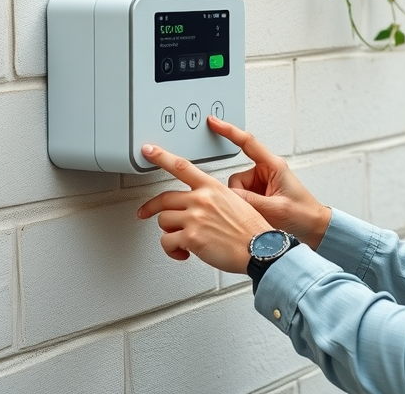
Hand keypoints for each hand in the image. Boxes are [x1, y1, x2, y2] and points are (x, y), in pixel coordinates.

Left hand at [135, 144, 270, 273]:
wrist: (259, 249)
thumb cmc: (250, 231)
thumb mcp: (235, 202)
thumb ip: (212, 200)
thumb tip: (194, 208)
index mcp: (212, 188)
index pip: (181, 166)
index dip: (161, 156)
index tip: (149, 151)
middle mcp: (201, 199)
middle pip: (164, 198)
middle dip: (150, 208)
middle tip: (145, 212)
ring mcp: (195, 218)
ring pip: (163, 221)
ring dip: (169, 233)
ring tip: (181, 240)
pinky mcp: (190, 238)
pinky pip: (167, 242)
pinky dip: (172, 250)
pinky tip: (183, 252)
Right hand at [208, 116, 331, 249]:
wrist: (313, 225)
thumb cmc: (303, 213)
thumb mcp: (275, 208)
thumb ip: (250, 201)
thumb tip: (228, 196)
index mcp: (273, 166)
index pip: (247, 143)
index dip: (229, 131)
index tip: (214, 122)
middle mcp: (266, 171)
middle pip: (237, 178)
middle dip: (240, 195)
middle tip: (254, 208)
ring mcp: (261, 182)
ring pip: (237, 190)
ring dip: (244, 203)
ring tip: (261, 213)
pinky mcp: (259, 193)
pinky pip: (241, 197)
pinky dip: (245, 207)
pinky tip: (257, 214)